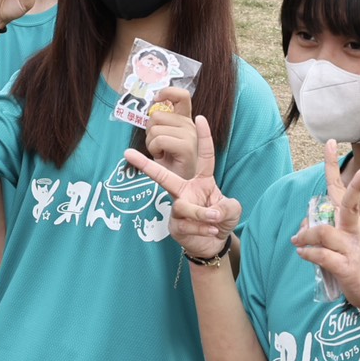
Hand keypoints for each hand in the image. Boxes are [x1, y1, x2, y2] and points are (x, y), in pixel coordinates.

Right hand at [125, 114, 240, 261]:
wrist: (213, 243)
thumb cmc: (221, 219)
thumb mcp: (232, 210)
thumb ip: (227, 207)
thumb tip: (213, 212)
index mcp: (201, 180)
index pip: (204, 156)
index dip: (204, 138)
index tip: (200, 117)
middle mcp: (185, 190)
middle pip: (163, 175)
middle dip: (145, 165)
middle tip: (127, 153)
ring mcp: (178, 208)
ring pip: (183, 206)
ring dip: (201, 213)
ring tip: (215, 219)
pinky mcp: (175, 226)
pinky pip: (186, 224)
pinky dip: (201, 228)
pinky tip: (211, 230)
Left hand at [144, 87, 198, 178]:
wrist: (181, 187)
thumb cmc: (171, 164)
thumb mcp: (165, 139)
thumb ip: (160, 124)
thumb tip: (150, 110)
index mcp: (186, 121)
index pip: (181, 96)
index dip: (167, 92)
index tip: (156, 99)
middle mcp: (190, 125)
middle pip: (157, 115)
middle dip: (149, 130)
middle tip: (156, 145)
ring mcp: (190, 135)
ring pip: (155, 129)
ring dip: (150, 143)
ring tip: (159, 153)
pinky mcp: (187, 147)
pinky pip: (159, 140)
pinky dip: (153, 150)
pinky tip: (161, 157)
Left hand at [291, 140, 359, 311]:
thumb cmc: (356, 266)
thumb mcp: (340, 245)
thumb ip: (320, 233)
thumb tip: (300, 230)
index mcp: (351, 222)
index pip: (341, 188)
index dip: (333, 166)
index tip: (331, 141)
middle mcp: (354, 231)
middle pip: (349, 202)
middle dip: (357, 186)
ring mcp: (352, 249)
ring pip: (324, 231)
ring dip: (306, 235)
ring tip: (297, 241)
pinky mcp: (347, 268)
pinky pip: (323, 255)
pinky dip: (309, 254)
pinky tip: (303, 254)